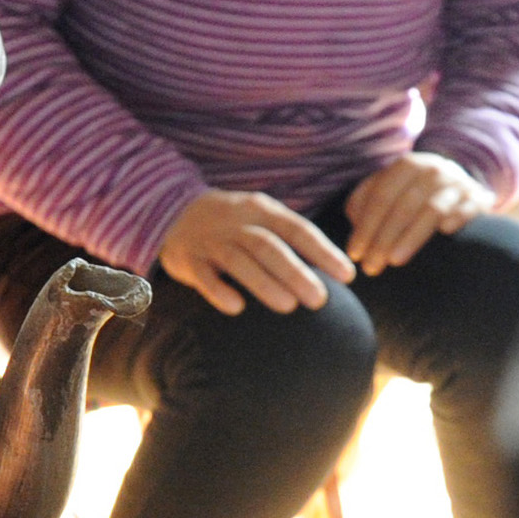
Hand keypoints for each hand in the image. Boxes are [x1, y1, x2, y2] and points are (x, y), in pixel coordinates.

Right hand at [158, 189, 356, 314]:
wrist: (171, 210)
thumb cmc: (233, 224)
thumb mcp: (262, 218)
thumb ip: (293, 240)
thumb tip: (338, 269)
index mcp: (262, 210)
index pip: (297, 229)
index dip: (323, 251)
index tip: (347, 275)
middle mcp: (237, 222)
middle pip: (269, 246)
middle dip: (295, 272)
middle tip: (320, 299)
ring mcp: (211, 240)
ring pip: (238, 260)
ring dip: (264, 283)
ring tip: (289, 306)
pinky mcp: (188, 259)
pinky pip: (203, 275)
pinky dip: (218, 290)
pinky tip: (236, 307)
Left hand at [343, 153, 493, 273]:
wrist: (457, 186)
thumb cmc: (412, 195)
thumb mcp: (387, 191)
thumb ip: (364, 205)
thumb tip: (355, 232)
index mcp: (406, 166)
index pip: (381, 196)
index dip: (366, 226)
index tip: (355, 254)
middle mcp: (432, 170)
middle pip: (403, 206)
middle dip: (383, 239)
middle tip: (371, 267)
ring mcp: (457, 184)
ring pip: (432, 210)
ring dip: (411, 237)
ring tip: (395, 261)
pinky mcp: (478, 200)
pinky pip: (467, 209)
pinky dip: (456, 219)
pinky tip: (445, 234)